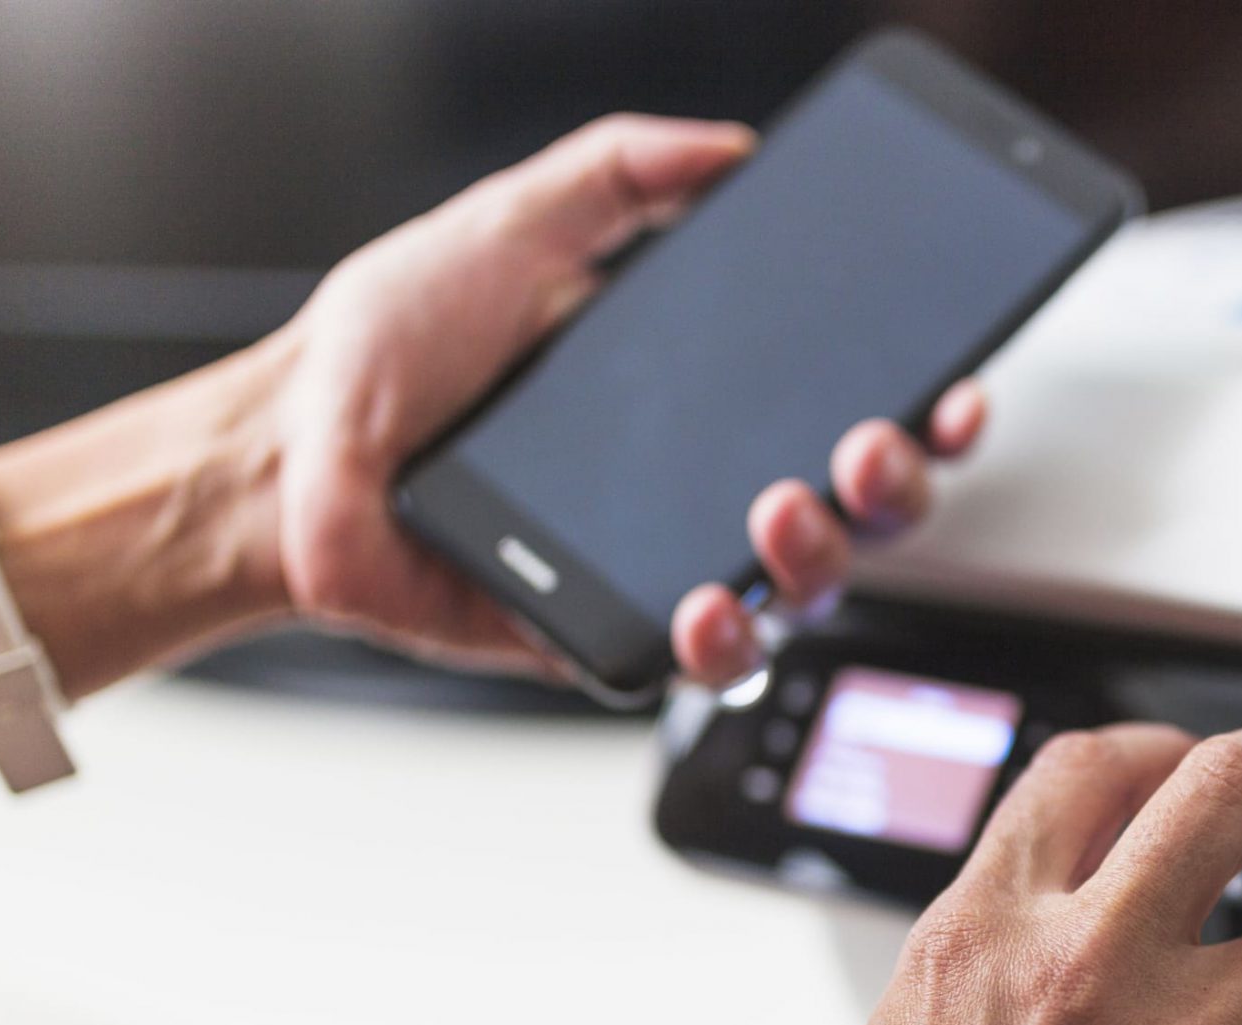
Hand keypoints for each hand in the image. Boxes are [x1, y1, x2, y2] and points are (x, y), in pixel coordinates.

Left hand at [270, 114, 985, 682]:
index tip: (953, 386)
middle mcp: (696, 487)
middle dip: (894, 483)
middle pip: (856, 508)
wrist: (288, 449)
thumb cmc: (386, 350)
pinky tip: (705, 602)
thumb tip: (726, 146)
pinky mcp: (602, 635)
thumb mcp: (509, 224)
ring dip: (821, 554)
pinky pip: (697, 660)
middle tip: (867, 445)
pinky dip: (721, 637)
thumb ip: (619, 174)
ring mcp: (658, 566)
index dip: (922, 408)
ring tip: (780, 508)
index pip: (846, 406)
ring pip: (798, 591)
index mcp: (698, 396)